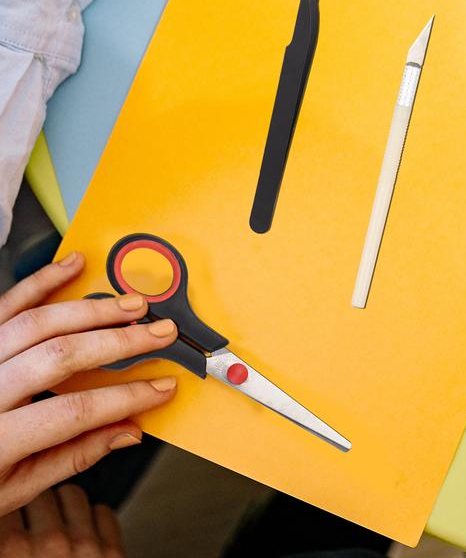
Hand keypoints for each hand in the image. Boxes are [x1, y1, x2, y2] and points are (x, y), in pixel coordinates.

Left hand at [0, 253, 177, 516]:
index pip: (72, 412)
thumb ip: (72, 457)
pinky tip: (73, 266)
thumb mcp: (15, 488)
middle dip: (120, 342)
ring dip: (92, 310)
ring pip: (38, 323)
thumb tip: (130, 430)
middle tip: (161, 334)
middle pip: (60, 356)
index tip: (161, 388)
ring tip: (133, 305)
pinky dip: (42, 280)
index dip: (125, 398)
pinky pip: (8, 303)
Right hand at [0, 485, 123, 556]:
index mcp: (13, 550)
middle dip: (40, 505)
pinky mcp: (111, 552)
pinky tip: (84, 535)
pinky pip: (103, 512)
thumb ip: (4, 542)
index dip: (16, 509)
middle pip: (43, 494)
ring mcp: (83, 546)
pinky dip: (94, 521)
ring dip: (67, 507)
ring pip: (74, 494)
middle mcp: (49, 545)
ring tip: (60, 526)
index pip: (14, 502)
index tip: (18, 515)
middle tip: (37, 523)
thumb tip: (6, 509)